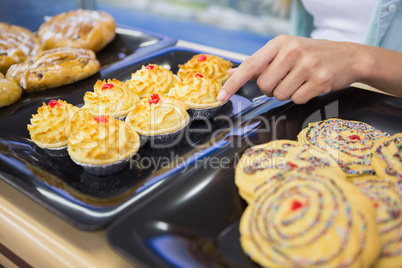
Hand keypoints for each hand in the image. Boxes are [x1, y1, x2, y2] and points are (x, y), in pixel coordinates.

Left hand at [217, 35, 367, 103]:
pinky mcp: (320, 79)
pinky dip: (301, 97)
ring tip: (300, 80)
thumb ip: (258, 64)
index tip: (221, 96)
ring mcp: (307, 65)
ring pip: (280, 95)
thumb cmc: (311, 55)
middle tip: (286, 79)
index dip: (234, 83)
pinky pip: (297, 99)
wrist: (348, 57)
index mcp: (280, 43)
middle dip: (272, 88)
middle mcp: (292, 51)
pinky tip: (310, 85)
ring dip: (287, 93)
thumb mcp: (285, 52)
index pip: (250, 65)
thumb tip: (231, 74)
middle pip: (264, 85)